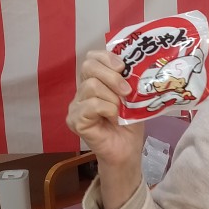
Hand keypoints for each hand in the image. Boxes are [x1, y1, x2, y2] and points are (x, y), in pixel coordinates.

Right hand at [67, 50, 144, 167]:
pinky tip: (113, 119)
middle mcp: (81, 91)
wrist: (127, 150)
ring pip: (91, 86)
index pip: (92, 57)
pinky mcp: (74, 120)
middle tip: (127, 91)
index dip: (107, 58)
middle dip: (112, 76)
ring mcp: (75, 106)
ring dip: (112, 98)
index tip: (123, 68)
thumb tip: (133, 65)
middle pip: (88, 66)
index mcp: (94, 81)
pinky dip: (107, 109)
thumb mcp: (133, 97)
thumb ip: (128, 80)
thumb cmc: (130, 124)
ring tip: (120, 111)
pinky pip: (91, 105)